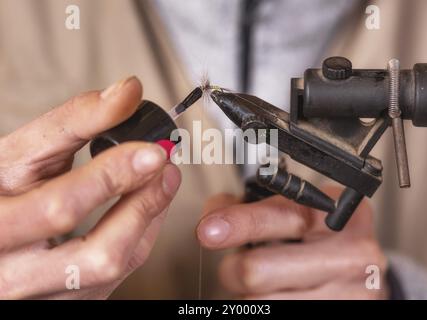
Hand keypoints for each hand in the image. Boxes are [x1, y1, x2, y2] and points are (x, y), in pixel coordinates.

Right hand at [0, 77, 180, 298]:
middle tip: (166, 166)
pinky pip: (118, 275)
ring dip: (148, 218)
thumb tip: (127, 92)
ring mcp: (45, 295)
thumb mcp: (20, 153)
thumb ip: (73, 121)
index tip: (152, 150)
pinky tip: (145, 205)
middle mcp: (15, 276)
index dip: (112, 176)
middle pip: (99, 254)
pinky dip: (140, 236)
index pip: (61, 207)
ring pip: (116, 269)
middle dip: (143, 203)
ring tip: (162, 180)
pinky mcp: (70, 300)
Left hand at [196, 187, 387, 298]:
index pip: (275, 217)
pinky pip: (277, 316)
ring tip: (269, 279)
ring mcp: (346, 294)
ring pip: (260, 302)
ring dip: (251, 293)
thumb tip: (211, 219)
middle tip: (240, 264)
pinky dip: (268, 304)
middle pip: (255, 270)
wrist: (362, 268)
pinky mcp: (342, 314)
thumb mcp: (294, 209)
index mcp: (331, 215)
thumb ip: (248, 208)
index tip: (208, 231)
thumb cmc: (320, 236)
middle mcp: (347, 255)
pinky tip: (281, 292)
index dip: (237, 224)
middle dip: (233, 269)